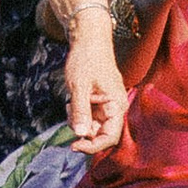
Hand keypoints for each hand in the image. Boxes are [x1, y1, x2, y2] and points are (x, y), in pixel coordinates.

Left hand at [64, 20, 127, 154]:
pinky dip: (77, 113)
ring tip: (71, 102)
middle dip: (82, 130)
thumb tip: (80, 135)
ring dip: (78, 120)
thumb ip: (80, 111)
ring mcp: (107, 106)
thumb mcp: (79, 86)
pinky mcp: (99, 103)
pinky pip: (88, 117)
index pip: (110, 137)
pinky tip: (73, 100)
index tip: (74, 145)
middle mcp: (115, 109)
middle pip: (100, 135)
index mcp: (117, 106)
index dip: (93, 146)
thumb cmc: (86, 60)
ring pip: (92, 127)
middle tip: (70, 112)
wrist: (88, 40)